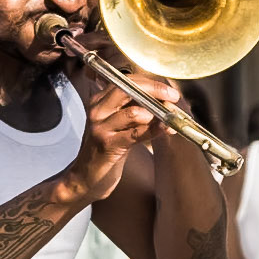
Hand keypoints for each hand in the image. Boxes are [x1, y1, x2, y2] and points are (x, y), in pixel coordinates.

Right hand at [66, 75, 179, 203]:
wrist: (85, 178)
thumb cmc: (106, 151)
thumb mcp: (119, 126)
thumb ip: (136, 110)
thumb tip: (164, 101)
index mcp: (100, 101)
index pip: (127, 81)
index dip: (151, 83)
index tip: (169, 91)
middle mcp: (98, 110)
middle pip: (128, 89)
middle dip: (155, 91)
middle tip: (173, 97)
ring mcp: (101, 127)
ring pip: (133, 111)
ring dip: (156, 114)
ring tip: (169, 118)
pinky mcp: (107, 145)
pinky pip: (135, 133)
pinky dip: (153, 130)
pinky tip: (165, 129)